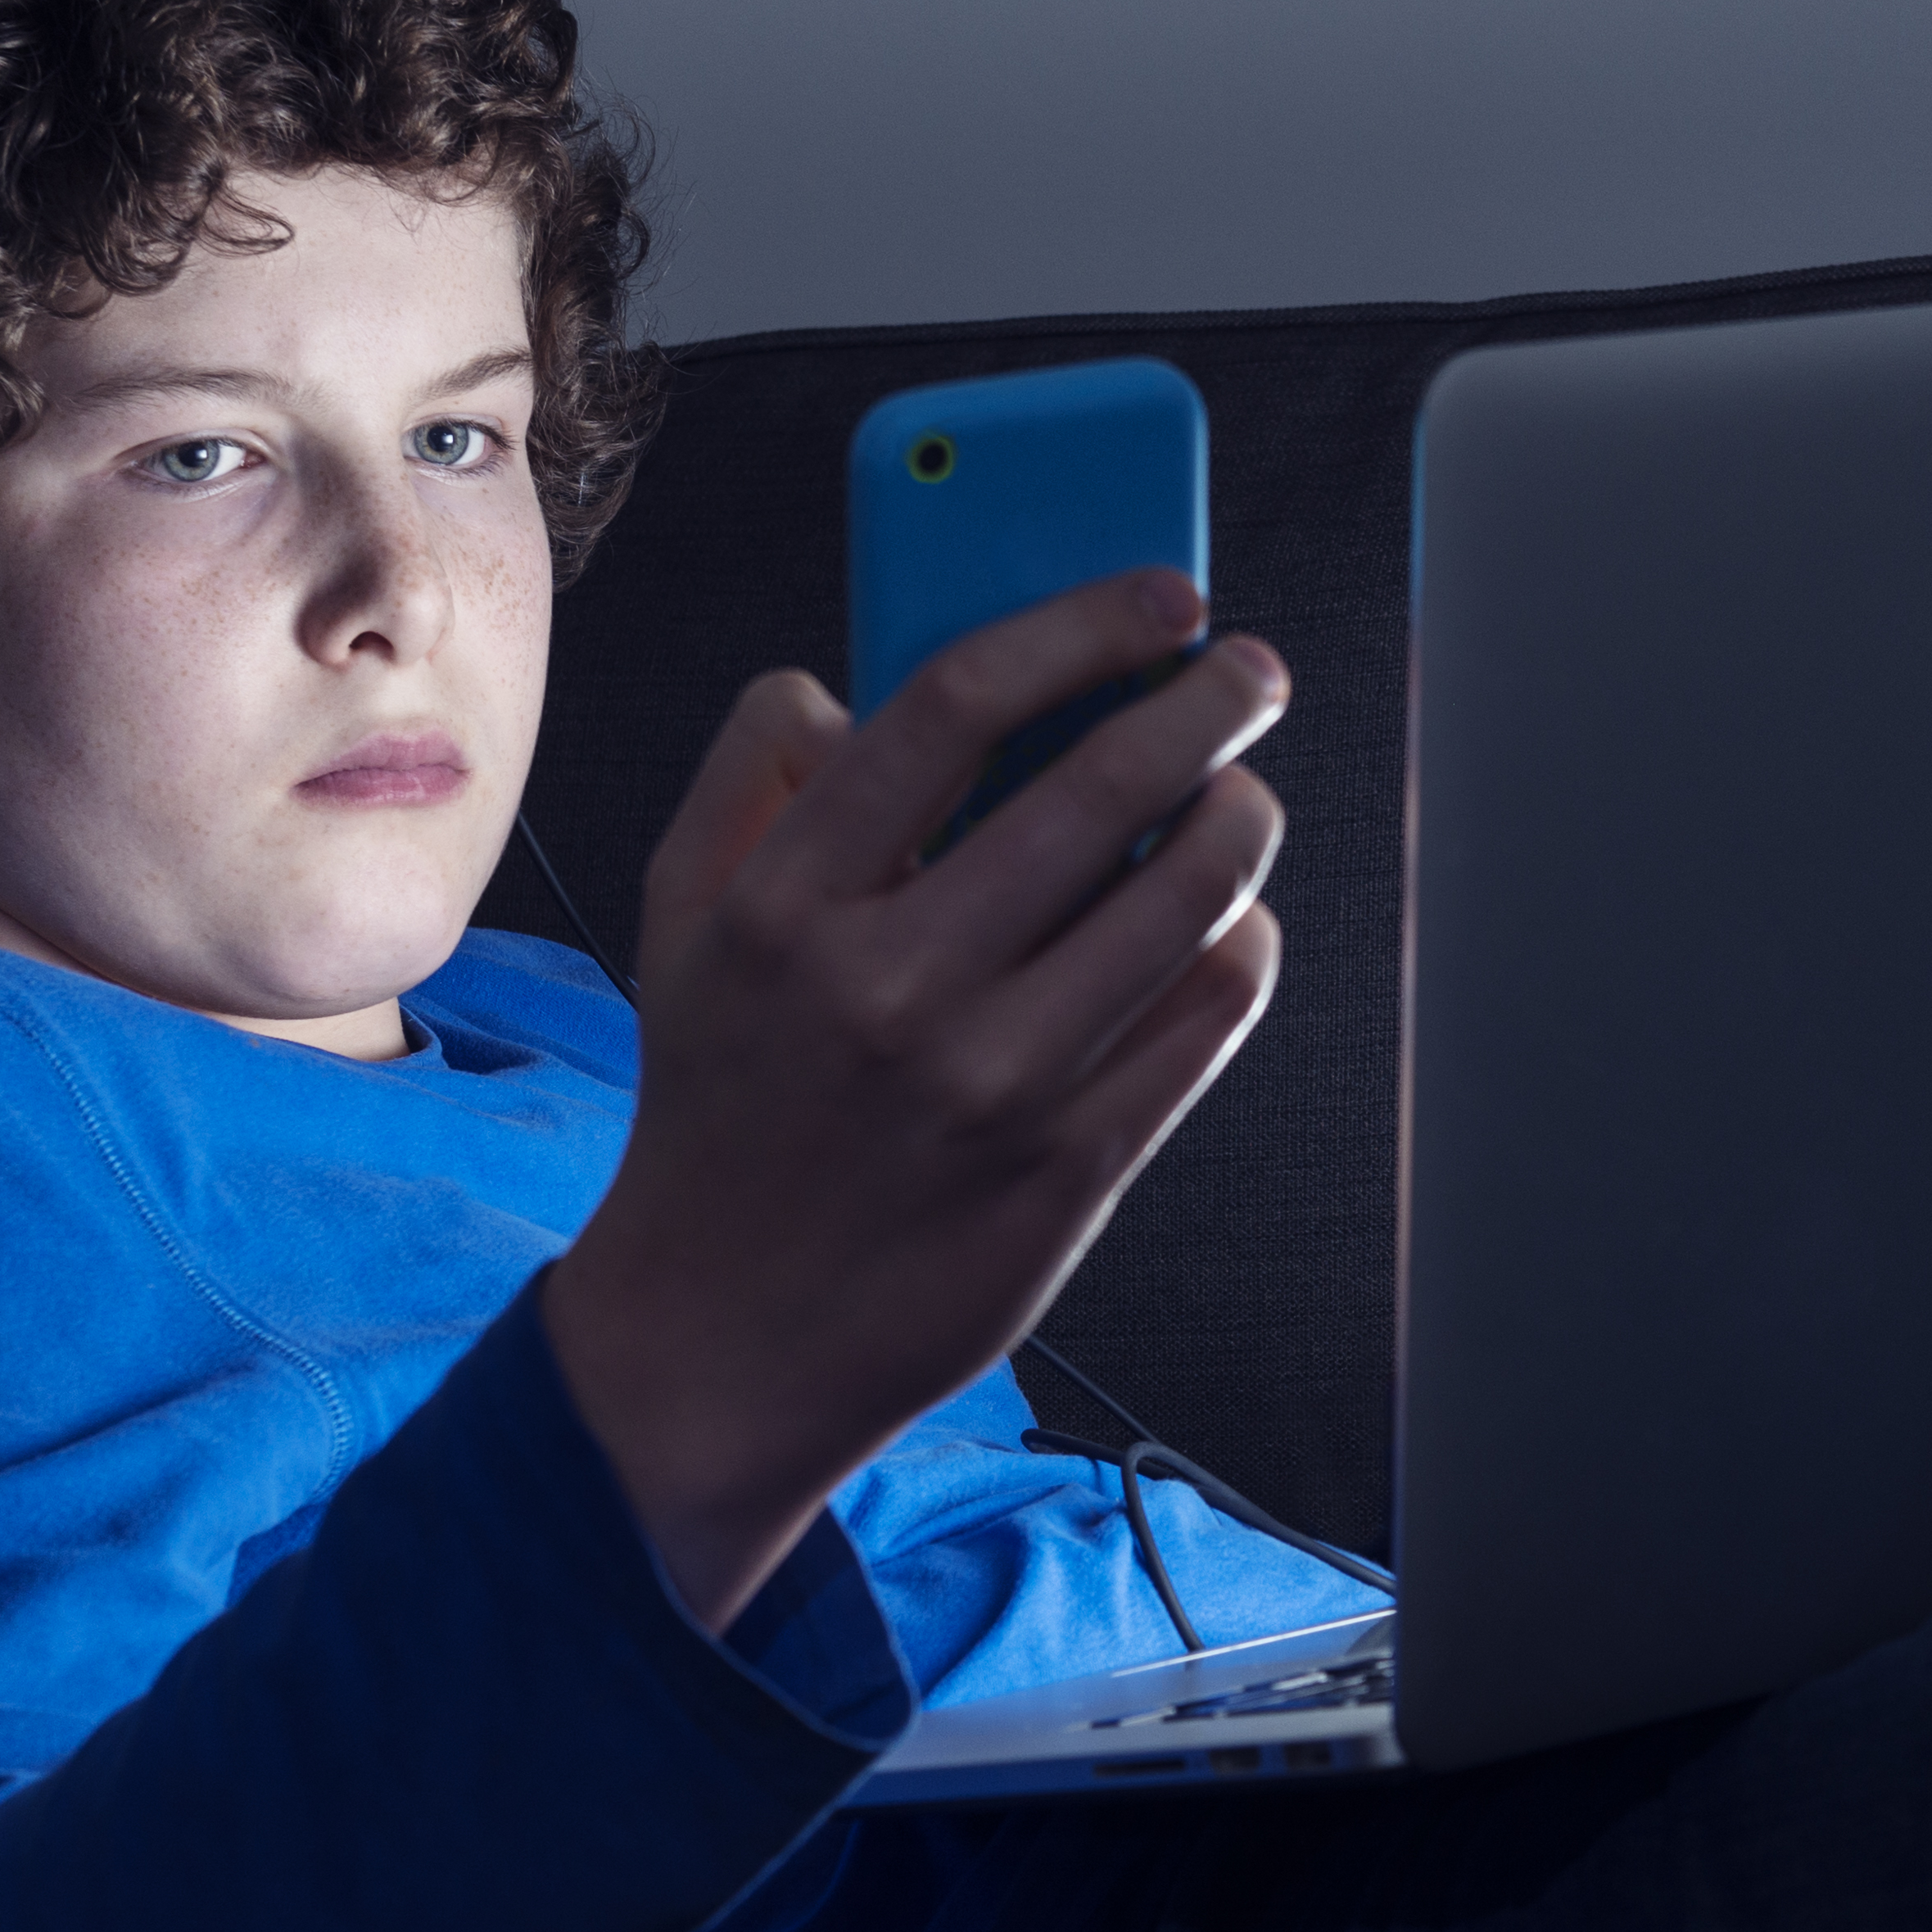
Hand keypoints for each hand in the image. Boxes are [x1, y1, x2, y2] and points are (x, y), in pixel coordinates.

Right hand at [538, 571, 1288, 1629]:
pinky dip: (1240, 949)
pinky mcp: (1068, 1173)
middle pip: (1095, 792)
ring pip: (1179, 903)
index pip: (951, 707)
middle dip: (1206, 704)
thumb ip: (746, 781)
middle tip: (1251, 671)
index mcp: (786, 904)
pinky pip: (1203, 1021)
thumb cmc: (718, 1107)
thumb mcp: (680, 928)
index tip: (1166, 594)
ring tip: (1241, 794)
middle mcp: (890, 987)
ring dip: (1239, 822)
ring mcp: (989, 1085)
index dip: (1078, 626)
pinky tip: (1231, 924)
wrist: (722, 1337)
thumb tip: (839, 681)